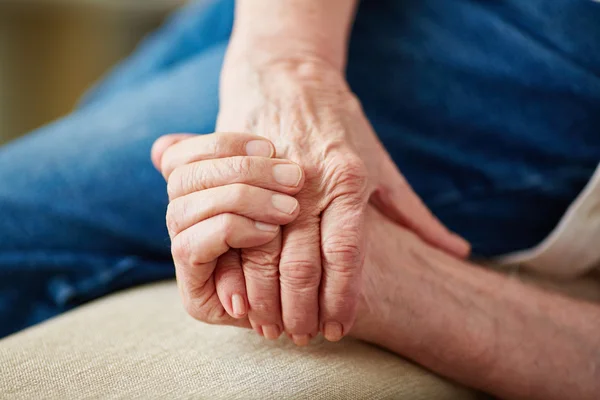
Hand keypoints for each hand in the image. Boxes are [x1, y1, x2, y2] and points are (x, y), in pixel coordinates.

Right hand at [152, 132, 303, 338]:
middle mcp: (181, 223)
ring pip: (182, 209)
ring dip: (239, 200)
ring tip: (288, 209)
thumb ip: (249, 162)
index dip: (222, 144)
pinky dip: (230, 231)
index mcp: (192, 191)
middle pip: (181, 178)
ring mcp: (185, 259)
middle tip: (293, 178)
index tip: (271, 145)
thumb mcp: (287, 186)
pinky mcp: (194, 293)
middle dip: (240, 171)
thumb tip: (173, 142)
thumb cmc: (315, 230)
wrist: (329, 295)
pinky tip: (270, 231)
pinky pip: (190, 246)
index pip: (179, 154)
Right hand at [216, 55, 469, 343]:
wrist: (289, 76)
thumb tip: (458, 250)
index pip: (347, 255)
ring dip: (267, 299)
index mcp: (350, 180)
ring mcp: (272, 177)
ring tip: (272, 327)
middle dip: (301, 309)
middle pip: (303, 263)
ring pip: (264, 253)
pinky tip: (241, 297)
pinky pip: (234, 231)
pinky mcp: (243, 173)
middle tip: (303, 337)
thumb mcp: (382, 164)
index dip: (342, 298)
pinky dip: (237, 271)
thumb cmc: (342, 124)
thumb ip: (414, 213)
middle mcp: (311, 181)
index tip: (337, 329)